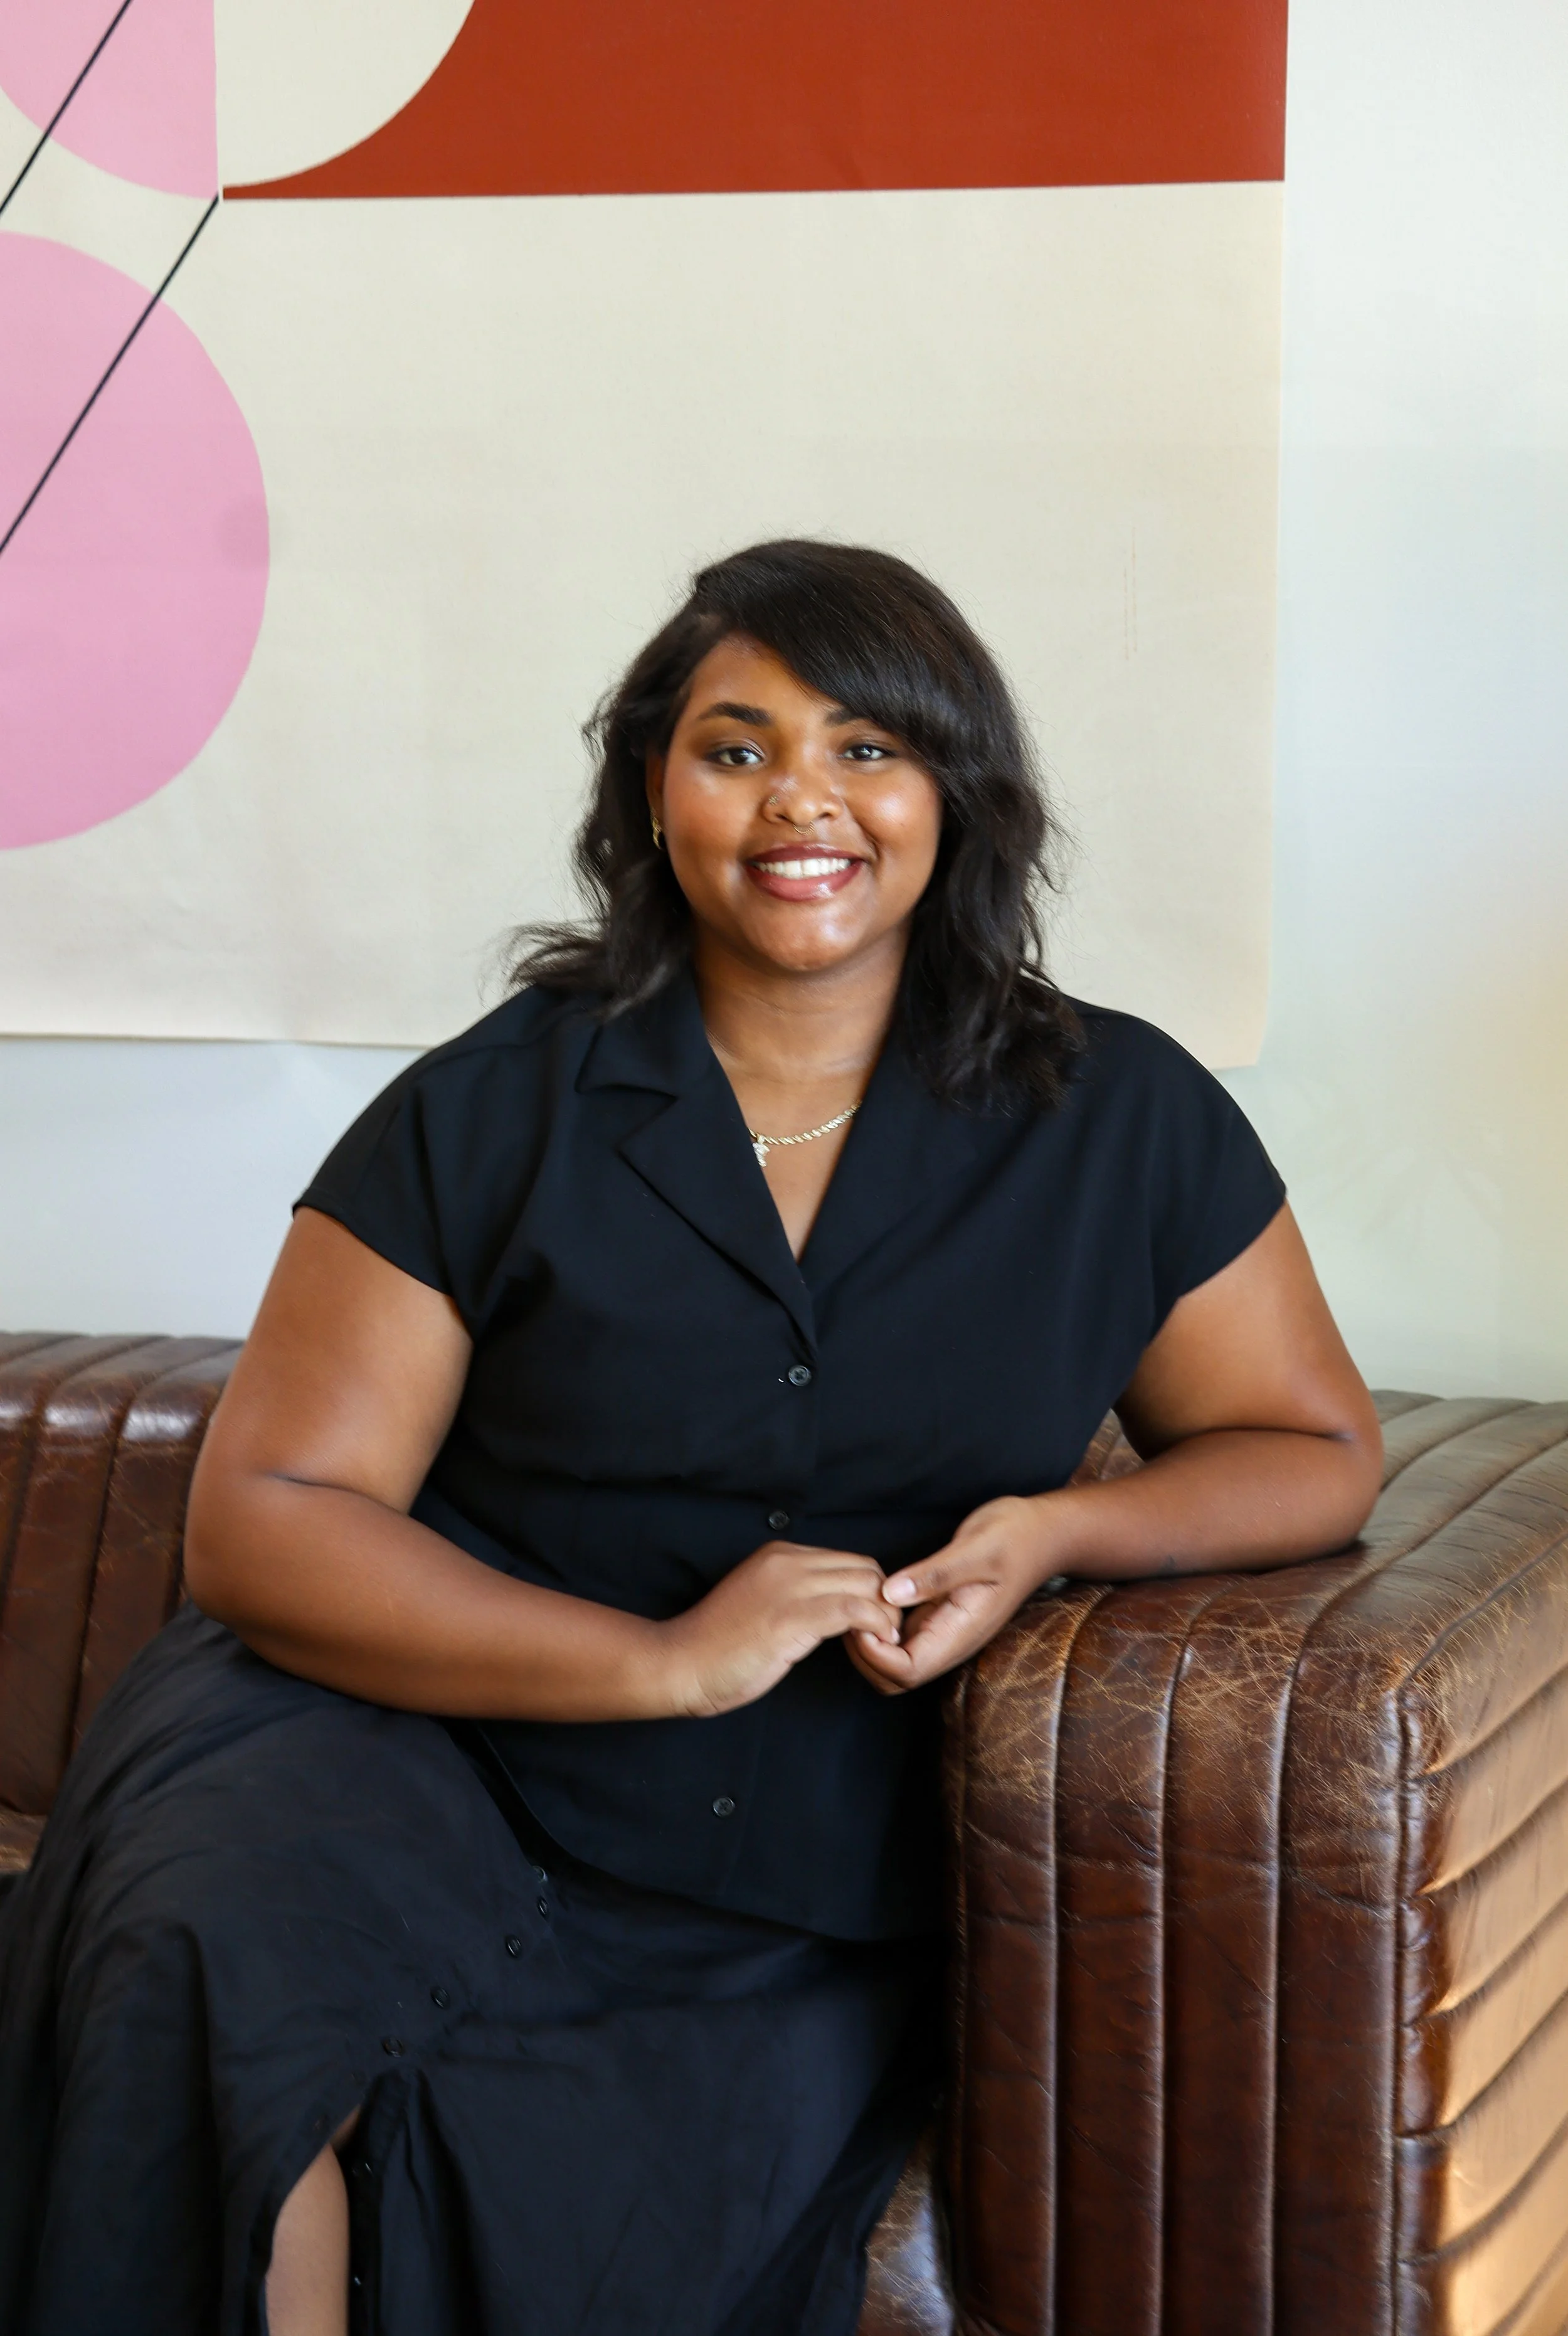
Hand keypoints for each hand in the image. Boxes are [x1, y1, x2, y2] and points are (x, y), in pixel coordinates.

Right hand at [660, 1540, 902, 1717]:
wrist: (680, 1663)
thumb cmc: (718, 1645)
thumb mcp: (761, 1602)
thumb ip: (795, 1594)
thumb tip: (835, 1608)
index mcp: (779, 1555)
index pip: (848, 1560)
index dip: (870, 1591)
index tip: (872, 1622)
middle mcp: (787, 1561)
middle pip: (865, 1568)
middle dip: (885, 1601)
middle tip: (885, 1634)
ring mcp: (788, 1587)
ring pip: (865, 1585)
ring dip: (885, 1616)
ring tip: (883, 1642)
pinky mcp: (791, 1617)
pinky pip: (853, 1610)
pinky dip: (874, 1626)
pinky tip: (873, 1645)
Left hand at [844, 1495, 1059, 1695]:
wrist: (1043, 1533)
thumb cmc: (1016, 1538)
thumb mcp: (977, 1549)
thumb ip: (935, 1574)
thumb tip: (890, 1593)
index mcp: (961, 1633)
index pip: (908, 1671)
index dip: (876, 1655)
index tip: (861, 1618)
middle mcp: (950, 1640)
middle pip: (895, 1678)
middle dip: (865, 1656)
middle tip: (851, 1612)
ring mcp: (943, 1630)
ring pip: (895, 1662)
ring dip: (869, 1643)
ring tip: (857, 1603)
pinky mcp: (937, 1614)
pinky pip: (901, 1637)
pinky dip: (878, 1626)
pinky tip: (870, 1597)